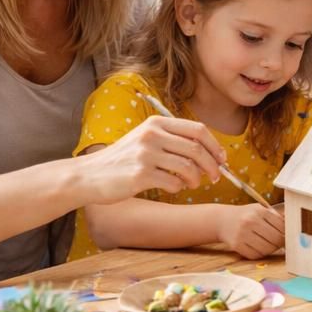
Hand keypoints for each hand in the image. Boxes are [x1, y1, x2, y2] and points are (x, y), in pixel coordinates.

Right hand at [78, 115, 226, 203]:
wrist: (90, 175)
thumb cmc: (123, 160)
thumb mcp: (146, 139)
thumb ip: (173, 140)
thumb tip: (210, 153)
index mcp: (156, 123)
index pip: (198, 130)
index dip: (215, 145)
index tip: (222, 159)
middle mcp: (152, 135)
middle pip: (197, 149)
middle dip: (212, 165)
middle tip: (215, 177)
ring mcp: (145, 154)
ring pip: (188, 167)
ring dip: (196, 179)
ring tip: (192, 184)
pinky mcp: (140, 174)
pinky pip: (174, 183)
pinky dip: (179, 188)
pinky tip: (173, 188)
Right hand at [217, 203, 284, 259]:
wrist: (222, 220)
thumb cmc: (246, 215)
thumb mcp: (259, 209)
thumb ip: (275, 217)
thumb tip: (294, 226)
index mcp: (259, 211)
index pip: (281, 226)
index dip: (287, 233)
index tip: (289, 236)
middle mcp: (250, 221)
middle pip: (275, 239)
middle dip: (281, 243)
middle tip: (282, 243)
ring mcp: (242, 234)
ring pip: (267, 249)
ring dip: (272, 249)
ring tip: (271, 245)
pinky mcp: (236, 245)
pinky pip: (255, 255)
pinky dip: (261, 254)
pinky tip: (260, 248)